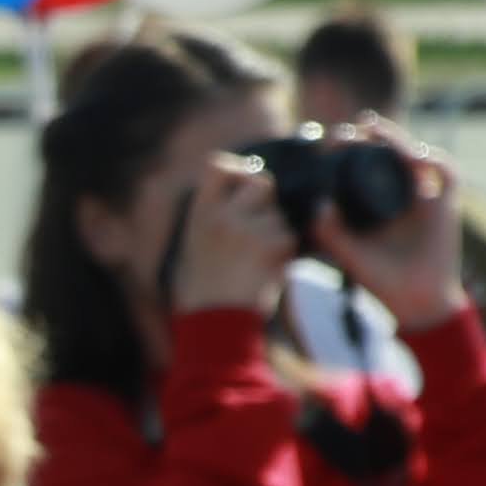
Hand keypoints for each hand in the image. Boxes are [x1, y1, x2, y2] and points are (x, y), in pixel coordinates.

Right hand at [166, 153, 290, 319]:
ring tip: (254, 260)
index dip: (236, 169)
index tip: (241, 182)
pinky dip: (283, 252)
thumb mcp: (195, 242)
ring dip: (274, 233)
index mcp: (200, 213)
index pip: (218, 165)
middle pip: (261, 183)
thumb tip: (244, 182)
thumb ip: (217, 212)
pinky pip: (289, 236)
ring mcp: (250, 229)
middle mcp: (224, 215)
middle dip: (265, 202)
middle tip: (255, 228)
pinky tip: (264, 269)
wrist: (215, 320)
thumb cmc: (204, 285)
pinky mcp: (274, 244)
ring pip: (278, 215)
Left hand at [314, 124, 476, 336]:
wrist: (413, 300)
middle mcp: (399, 195)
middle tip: (348, 130)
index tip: (327, 141)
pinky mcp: (446, 205)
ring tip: (374, 131)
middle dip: (370, 136)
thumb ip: (327, 230)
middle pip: (388, 153)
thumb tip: (319, 203)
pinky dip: (433, 160)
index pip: (362, 165)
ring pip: (414, 155)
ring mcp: (424, 197)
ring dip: (397, 139)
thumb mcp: (344, 252)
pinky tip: (412, 156)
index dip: (348, 149)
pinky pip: (447, 173)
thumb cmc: (379, 278)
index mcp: (374, 202)